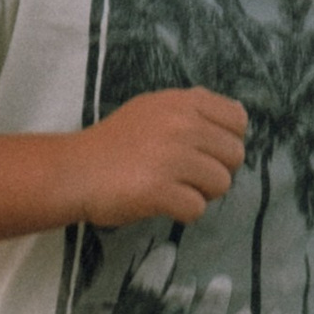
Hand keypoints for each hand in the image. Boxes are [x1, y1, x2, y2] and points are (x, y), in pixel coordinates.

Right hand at [69, 88, 248, 228]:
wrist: (74, 170)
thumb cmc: (115, 144)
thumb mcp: (153, 109)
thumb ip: (192, 110)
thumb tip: (239, 116)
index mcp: (181, 101)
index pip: (237, 119)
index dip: (226, 141)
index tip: (203, 151)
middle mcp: (181, 124)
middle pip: (234, 155)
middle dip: (215, 170)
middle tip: (185, 175)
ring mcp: (171, 156)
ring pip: (221, 183)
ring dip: (201, 193)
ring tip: (172, 187)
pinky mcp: (159, 189)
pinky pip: (198, 208)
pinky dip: (183, 212)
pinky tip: (161, 202)